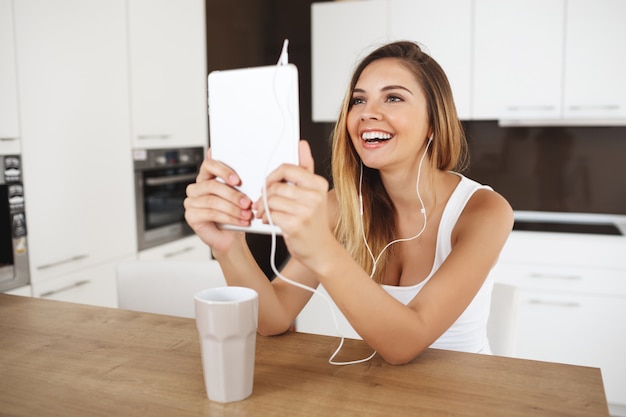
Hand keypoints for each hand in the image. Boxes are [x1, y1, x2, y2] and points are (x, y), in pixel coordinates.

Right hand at [184, 149, 252, 255]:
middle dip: (233, 194)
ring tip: (246, 214)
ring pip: (213, 201)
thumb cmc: (234, 214)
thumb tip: (248, 177)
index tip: (238, 180)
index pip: (209, 165)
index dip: (223, 170)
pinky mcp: (191, 216)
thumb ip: (238, 185)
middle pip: (212, 185)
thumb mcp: (239, 197)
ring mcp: (191, 202)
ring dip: (233, 208)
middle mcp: (196, 188)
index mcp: (206, 178)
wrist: (231, 238)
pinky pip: (211, 214)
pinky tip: (240, 221)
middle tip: (247, 203)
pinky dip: (229, 218)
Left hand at [254, 141, 331, 267]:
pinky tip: (269, 221)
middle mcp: (315, 196)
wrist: (320, 250)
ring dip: (262, 207)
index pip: (288, 169)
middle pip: (276, 186)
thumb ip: (306, 167)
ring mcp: (306, 211)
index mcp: (318, 184)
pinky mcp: (295, 225)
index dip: (273, 176)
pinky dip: (265, 217)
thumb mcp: (313, 193)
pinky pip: (271, 214)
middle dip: (265, 195)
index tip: (269, 184)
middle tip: (263, 202)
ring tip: (264, 213)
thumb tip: (301, 144)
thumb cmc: (313, 221)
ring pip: (271, 200)